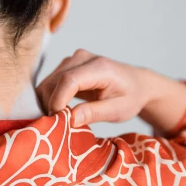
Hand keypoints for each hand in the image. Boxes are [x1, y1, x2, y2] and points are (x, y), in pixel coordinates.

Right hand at [36, 48, 185, 132]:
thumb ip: (94, 113)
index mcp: (99, 67)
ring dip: (49, 102)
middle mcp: (82, 58)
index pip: (69, 80)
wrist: (137, 84)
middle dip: (51, 105)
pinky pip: (50, 83)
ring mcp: (73, 60)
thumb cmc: (131, 97)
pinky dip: (51, 98)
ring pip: (48, 83)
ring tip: (61, 120)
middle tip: (59, 127)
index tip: (57, 121)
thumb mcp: (118, 110)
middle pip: (53, 81)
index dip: (58, 101)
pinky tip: (61, 111)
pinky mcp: (67, 66)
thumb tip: (69, 120)